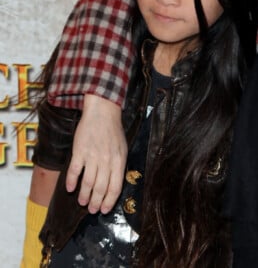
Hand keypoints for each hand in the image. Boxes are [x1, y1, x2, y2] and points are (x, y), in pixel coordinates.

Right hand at [66, 94, 126, 213]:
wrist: (103, 112)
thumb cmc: (113, 131)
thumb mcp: (123, 148)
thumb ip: (118, 166)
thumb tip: (115, 184)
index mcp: (119, 161)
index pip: (115, 187)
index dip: (110, 201)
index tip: (105, 210)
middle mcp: (106, 161)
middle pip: (101, 188)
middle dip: (96, 202)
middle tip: (92, 209)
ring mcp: (92, 156)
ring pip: (87, 183)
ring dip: (84, 195)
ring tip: (82, 202)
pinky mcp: (80, 151)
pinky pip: (74, 171)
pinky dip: (71, 182)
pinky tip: (70, 188)